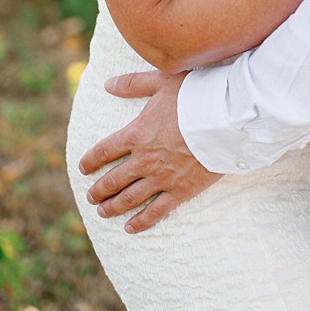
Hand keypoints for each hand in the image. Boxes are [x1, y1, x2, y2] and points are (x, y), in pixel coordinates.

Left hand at [76, 70, 220, 231]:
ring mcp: (162, 177)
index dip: (90, 161)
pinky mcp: (181, 191)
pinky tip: (130, 228)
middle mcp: (144, 159)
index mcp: (136, 134)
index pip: (104, 151)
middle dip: (99, 190)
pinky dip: (141, 222)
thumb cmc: (195, 97)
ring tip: (102, 212)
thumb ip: (132, 83)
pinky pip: (156, 211)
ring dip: (113, 207)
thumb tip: (107, 84)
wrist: (226, 120)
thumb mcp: (161, 81)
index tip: (83, 169)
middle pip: (113, 179)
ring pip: (130, 198)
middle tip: (91, 197)